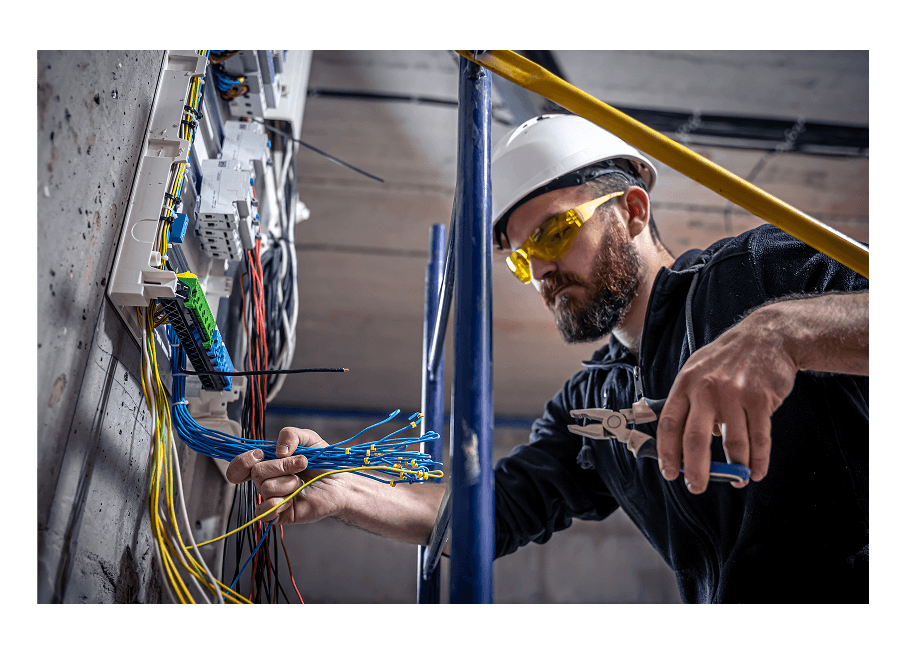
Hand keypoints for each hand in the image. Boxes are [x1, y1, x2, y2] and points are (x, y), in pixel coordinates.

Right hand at [225, 428, 348, 523]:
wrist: (340, 483)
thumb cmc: (324, 463)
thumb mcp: (308, 438)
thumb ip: (290, 434)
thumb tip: (277, 451)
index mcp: (268, 463)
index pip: (240, 465)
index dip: (244, 460)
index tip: (261, 454)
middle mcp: (266, 481)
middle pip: (256, 472)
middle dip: (282, 466)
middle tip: (301, 464)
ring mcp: (271, 498)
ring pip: (265, 488)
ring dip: (289, 482)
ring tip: (301, 483)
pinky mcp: (278, 515)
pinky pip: (264, 511)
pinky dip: (279, 502)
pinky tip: (292, 499)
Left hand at [656, 307, 797, 493]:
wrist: (767, 335)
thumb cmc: (727, 359)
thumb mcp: (698, 371)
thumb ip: (689, 403)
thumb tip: (686, 443)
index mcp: (685, 383)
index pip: (668, 423)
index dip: (666, 452)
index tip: (669, 472)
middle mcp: (706, 389)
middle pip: (695, 439)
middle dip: (695, 470)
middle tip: (696, 487)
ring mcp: (733, 394)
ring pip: (732, 444)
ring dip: (734, 469)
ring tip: (736, 480)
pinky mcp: (760, 399)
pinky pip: (759, 438)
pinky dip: (758, 460)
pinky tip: (755, 471)